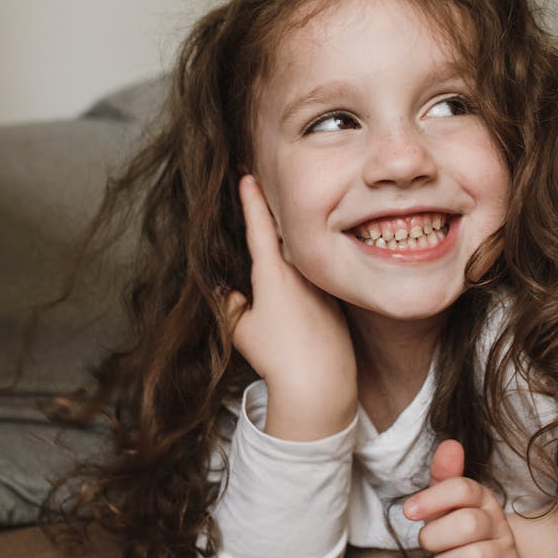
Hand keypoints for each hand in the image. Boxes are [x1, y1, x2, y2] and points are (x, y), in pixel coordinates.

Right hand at [226, 175, 356, 439]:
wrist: (320, 382)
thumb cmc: (277, 356)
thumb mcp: (240, 328)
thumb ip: (228, 304)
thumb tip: (224, 291)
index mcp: (273, 272)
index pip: (258, 226)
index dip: (251, 200)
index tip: (246, 175)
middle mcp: (300, 271)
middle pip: (284, 234)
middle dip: (271, 214)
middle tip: (260, 190)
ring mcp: (320, 284)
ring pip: (300, 257)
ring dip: (290, 244)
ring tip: (277, 232)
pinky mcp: (334, 301)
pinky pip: (314, 278)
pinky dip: (304, 272)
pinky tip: (298, 284)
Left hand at [404, 440, 524, 557]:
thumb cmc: (459, 528)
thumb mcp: (448, 502)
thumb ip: (444, 474)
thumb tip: (450, 444)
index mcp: (482, 498)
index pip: (462, 488)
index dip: (432, 498)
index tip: (409, 511)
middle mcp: (499, 523)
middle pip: (468, 524)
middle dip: (436, 537)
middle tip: (430, 543)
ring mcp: (508, 553)